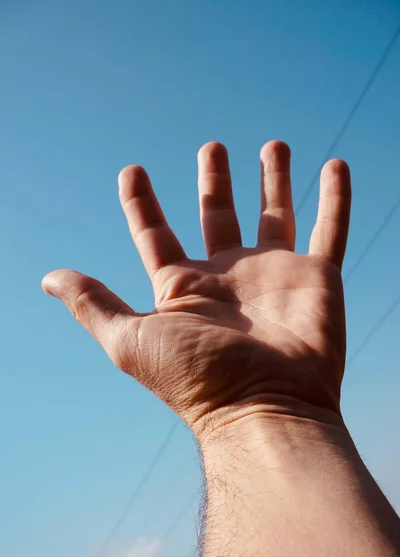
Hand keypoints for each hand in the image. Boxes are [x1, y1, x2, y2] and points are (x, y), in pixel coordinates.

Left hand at [42, 141, 350, 432]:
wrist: (266, 411)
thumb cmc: (195, 380)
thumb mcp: (131, 340)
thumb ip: (93, 304)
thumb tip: (49, 278)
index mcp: (183, 288)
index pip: (156, 234)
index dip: (141, 204)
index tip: (131, 171)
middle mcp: (227, 277)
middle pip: (218, 215)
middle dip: (215, 180)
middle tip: (212, 147)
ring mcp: (274, 274)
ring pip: (275, 213)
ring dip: (274, 179)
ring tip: (272, 145)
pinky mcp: (317, 278)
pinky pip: (330, 229)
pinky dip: (336, 198)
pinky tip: (336, 165)